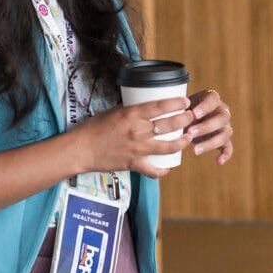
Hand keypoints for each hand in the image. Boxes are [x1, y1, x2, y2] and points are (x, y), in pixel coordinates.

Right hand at [78, 96, 194, 178]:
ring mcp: (137, 148)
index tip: (186, 101)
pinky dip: (163, 170)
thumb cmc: (94, 128)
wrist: (80, 150)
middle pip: (169, 124)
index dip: (176, 103)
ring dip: (182, 142)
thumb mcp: (114, 111)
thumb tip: (146, 106)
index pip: (160, 106)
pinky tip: (169, 167)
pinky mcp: (133, 163)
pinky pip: (153, 170)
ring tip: (188, 138)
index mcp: (132, 114)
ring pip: (168, 146)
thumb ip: (132, 110)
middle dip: (185, 120)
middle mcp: (137, 130)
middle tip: (192, 117)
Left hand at [185, 89, 233, 165]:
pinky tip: (218, 161)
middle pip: (222, 117)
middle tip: (190, 133)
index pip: (213, 99)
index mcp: (212, 98)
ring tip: (195, 150)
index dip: (205, 107)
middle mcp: (222, 110)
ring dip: (211, 142)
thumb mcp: (180, 107)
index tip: (194, 114)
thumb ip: (179, 112)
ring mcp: (225, 126)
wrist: (185, 120)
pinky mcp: (224, 140)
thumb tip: (171, 121)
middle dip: (206, 126)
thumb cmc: (181, 112)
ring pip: (226, 133)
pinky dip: (226, 154)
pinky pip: (229, 147)